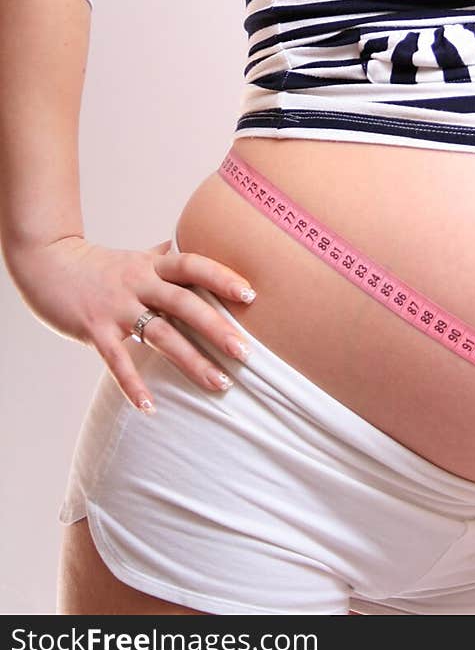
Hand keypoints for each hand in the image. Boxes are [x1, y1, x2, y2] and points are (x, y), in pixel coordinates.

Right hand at [5, 234, 257, 413]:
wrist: (48, 265)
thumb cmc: (99, 266)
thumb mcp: (134, 258)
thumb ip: (160, 255)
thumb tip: (180, 241)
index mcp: (153, 266)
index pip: (193, 265)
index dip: (221, 277)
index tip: (250, 295)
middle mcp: (139, 284)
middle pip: (185, 303)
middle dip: (217, 328)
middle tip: (246, 352)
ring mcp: (117, 307)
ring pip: (160, 335)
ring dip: (191, 361)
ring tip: (220, 383)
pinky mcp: (95, 330)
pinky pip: (117, 360)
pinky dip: (132, 385)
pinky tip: (150, 407)